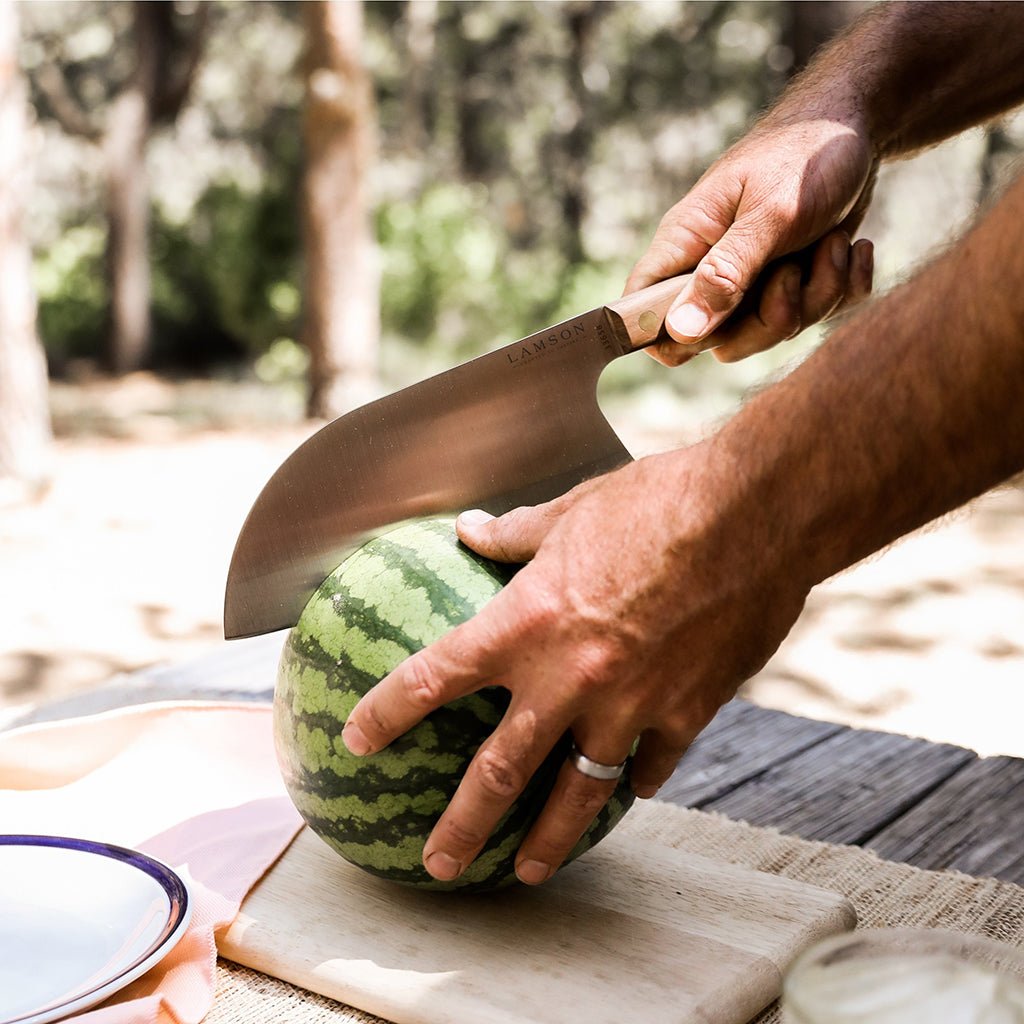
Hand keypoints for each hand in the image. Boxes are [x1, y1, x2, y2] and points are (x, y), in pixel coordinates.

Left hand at [341, 445, 809, 884]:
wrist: (756, 514)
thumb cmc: (659, 499)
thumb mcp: (573, 509)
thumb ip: (514, 533)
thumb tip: (472, 530)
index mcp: (528, 622)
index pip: (436, 677)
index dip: (389, 712)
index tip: (357, 741)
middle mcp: (571, 677)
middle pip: (501, 770)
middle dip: (464, 825)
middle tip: (438, 863)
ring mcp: (632, 704)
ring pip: (580, 794)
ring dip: (549, 839)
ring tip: (528, 869)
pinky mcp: (689, 712)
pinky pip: (652, 766)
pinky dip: (635, 784)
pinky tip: (628, 793)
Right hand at [627, 115, 876, 366]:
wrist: (860, 126)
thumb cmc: (806, 156)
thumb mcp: (771, 214)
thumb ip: (726, 273)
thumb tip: (679, 329)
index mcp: (686, 244)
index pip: (643, 309)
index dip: (668, 336)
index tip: (719, 325)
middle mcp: (711, 269)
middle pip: (718, 339)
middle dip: (771, 319)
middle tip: (794, 270)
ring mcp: (752, 280)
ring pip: (770, 331)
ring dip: (817, 294)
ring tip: (834, 243)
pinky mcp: (792, 282)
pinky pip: (814, 317)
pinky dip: (842, 287)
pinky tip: (852, 247)